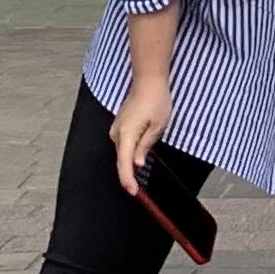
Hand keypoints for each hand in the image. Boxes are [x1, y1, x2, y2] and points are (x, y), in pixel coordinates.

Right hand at [108, 70, 171, 194]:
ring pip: (124, 152)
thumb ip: (145, 146)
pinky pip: (125, 144)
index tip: (133, 192)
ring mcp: (117, 129)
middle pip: (122, 160)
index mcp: (126, 134)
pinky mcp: (120, 126)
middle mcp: (117, 133)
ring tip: (144, 163)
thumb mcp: (157, 126)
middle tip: (139, 189)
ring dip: (132, 160)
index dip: (128, 180)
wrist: (148, 81)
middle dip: (130, 174)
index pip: (124, 164)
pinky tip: (140, 154)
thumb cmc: (156, 100)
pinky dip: (131, 152)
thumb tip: (137, 163)